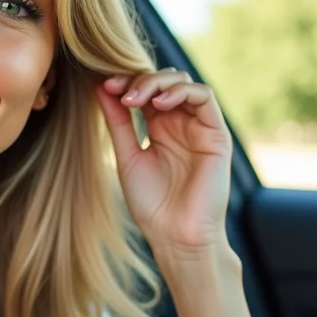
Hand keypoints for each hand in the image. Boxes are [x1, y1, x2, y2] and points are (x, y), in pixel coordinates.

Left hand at [95, 69, 234, 264]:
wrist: (176, 236)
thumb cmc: (152, 205)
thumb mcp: (127, 156)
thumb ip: (118, 122)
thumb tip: (100, 87)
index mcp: (160, 128)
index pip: (145, 90)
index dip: (125, 82)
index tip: (104, 86)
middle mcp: (181, 123)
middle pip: (164, 81)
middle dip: (139, 79)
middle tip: (118, 91)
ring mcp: (199, 127)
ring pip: (183, 83)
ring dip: (157, 82)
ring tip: (135, 99)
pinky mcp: (216, 134)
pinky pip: (204, 97)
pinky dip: (181, 92)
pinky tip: (160, 103)